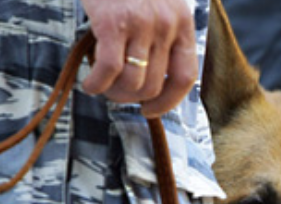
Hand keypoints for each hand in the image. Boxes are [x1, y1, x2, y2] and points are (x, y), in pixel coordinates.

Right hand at [80, 0, 197, 117]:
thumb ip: (165, 37)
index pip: (185, 78)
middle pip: (155, 85)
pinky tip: (89, 83)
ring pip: (132, 83)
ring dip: (113, 93)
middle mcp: (166, 26)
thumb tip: (155, 83)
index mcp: (183, 24)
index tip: (152, 110)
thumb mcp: (161, 6)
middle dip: (132, 99)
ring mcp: (140, 25)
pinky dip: (96, 83)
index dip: (169, 102)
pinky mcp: (112, 23)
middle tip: (116, 95)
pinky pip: (108, 70)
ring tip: (102, 88)